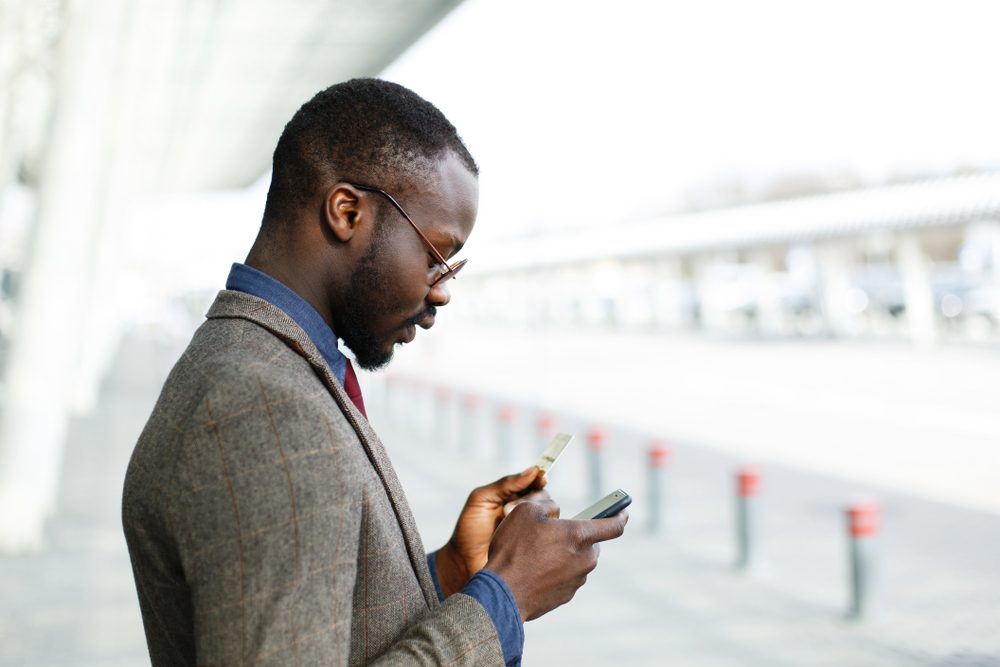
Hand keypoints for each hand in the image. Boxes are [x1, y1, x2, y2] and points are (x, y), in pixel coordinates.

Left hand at [435, 467, 546, 596]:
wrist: (463, 564)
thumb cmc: (469, 531)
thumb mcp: (481, 500)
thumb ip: (505, 484)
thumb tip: (533, 471)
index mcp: (512, 497)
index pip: (533, 483)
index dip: (539, 479)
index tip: (541, 478)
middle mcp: (525, 512)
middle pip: (544, 497)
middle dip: (530, 499)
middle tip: (507, 510)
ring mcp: (532, 529)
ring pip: (550, 513)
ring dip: (534, 514)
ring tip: (509, 522)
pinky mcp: (537, 546)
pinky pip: (551, 534)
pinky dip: (545, 530)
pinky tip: (529, 533)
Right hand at [484, 499, 627, 621]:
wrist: (502, 593)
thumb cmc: (514, 548)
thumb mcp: (526, 511)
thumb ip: (548, 506)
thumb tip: (556, 514)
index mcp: (579, 535)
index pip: (614, 525)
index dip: (620, 515)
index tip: (624, 510)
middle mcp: (584, 559)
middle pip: (590, 543)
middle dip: (575, 536)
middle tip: (552, 533)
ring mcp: (577, 580)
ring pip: (577, 560)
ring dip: (563, 554)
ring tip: (535, 553)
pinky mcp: (566, 596)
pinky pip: (565, 576)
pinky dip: (554, 571)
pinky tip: (533, 570)